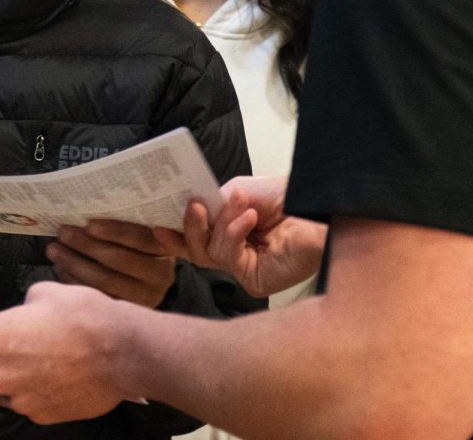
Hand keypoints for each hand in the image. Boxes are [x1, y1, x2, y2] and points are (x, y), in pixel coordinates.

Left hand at [0, 282, 126, 423]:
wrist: (120, 350)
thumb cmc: (82, 314)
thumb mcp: (45, 291)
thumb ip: (22, 307)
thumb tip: (23, 314)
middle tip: (24, 343)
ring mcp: (18, 400)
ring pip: (5, 389)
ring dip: (17, 377)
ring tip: (50, 358)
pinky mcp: (40, 416)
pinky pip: (29, 402)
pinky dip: (39, 391)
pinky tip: (63, 373)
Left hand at [47, 219, 175, 307]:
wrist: (150, 283)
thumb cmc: (142, 248)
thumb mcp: (145, 234)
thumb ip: (130, 225)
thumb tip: (91, 208)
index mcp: (166, 250)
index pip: (141, 238)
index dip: (115, 231)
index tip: (89, 224)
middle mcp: (160, 277)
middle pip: (118, 260)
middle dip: (86, 245)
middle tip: (63, 232)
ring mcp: (143, 300)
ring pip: (103, 281)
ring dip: (74, 263)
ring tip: (54, 249)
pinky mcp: (125, 313)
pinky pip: (96, 297)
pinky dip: (74, 281)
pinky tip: (61, 269)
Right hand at [154, 175, 326, 297]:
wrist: (314, 207)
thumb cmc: (285, 198)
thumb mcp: (238, 191)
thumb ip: (212, 203)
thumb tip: (190, 211)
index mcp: (231, 232)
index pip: (196, 240)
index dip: (175, 234)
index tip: (157, 224)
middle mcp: (235, 253)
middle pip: (196, 251)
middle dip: (190, 227)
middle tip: (193, 206)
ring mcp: (244, 268)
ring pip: (209, 253)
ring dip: (223, 223)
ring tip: (241, 205)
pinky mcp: (253, 281)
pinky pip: (228, 258)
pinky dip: (234, 233)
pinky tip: (248, 218)